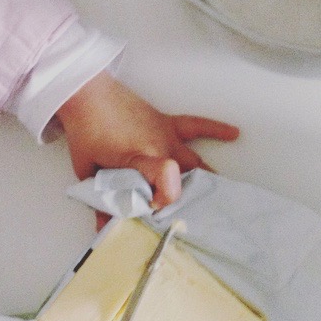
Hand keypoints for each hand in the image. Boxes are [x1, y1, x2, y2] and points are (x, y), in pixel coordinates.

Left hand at [57, 72, 238, 228]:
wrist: (86, 92)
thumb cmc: (86, 130)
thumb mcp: (89, 171)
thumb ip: (101, 201)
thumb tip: (105, 228)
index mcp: (145, 159)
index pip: (168, 188)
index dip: (164, 204)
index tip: (152, 210)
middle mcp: (163, 148)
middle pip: (185, 180)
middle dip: (188, 199)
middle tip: (191, 216)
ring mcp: (168, 135)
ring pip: (195, 162)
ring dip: (205, 179)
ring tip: (218, 197)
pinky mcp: (168, 123)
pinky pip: (198, 125)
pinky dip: (217, 129)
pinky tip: (234, 134)